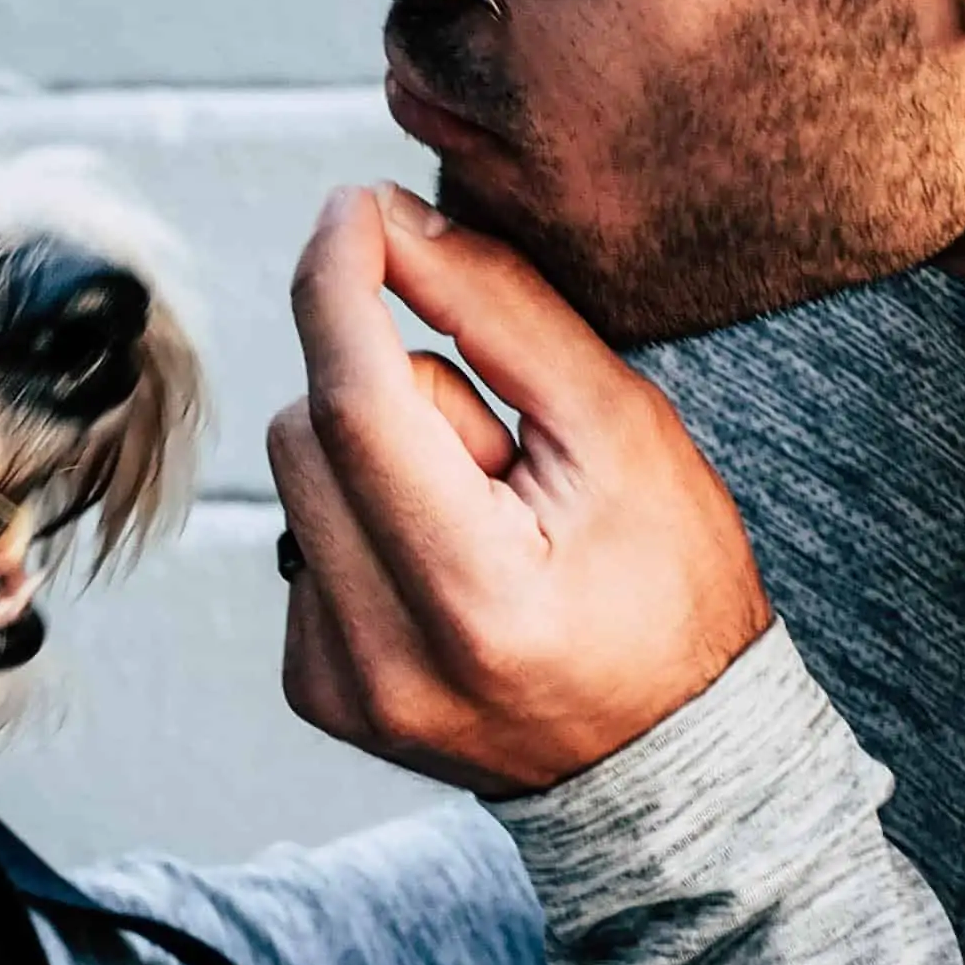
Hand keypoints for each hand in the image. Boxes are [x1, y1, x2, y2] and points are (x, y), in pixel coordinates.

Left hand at [268, 186, 775, 797]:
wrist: (669, 758)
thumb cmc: (671, 584)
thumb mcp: (622, 427)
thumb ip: (501, 312)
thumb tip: (384, 220)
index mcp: (482, 598)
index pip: (359, 401)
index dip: (341, 280)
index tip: (352, 206)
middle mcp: (389, 660)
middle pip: (306, 428)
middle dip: (390, 392)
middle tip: (498, 451)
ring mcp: (341, 687)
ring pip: (293, 479)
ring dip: (375, 459)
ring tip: (482, 518)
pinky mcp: (315, 690)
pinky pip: (298, 539)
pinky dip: (363, 520)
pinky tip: (449, 565)